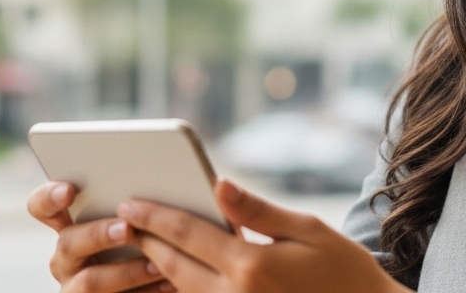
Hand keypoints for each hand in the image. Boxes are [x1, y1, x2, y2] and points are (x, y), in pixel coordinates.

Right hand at [27, 180, 174, 291]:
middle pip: (67, 242)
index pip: (42, 207)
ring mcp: (74, 286)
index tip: (67, 190)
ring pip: (88, 281)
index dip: (48, 198)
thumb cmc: (145, 245)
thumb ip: (133, 207)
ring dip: (126, 271)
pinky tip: (168, 283)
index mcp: (71, 227)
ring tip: (158, 265)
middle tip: (127, 229)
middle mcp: (66, 258)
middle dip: (98, 234)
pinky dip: (143, 292)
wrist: (151, 283)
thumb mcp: (134, 222)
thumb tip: (166, 181)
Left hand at [120, 179, 410, 292]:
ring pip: (181, 290)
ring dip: (158, 267)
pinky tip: (175, 273)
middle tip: (122, 221)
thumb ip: (257, 210)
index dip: (155, 217)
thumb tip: (219, 184)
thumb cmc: (344, 270)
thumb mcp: (307, 229)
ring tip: (141, 244)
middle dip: (146, 240)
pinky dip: (181, 288)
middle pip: (173, 266)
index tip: (129, 203)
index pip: (187, 235)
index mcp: (250, 266)